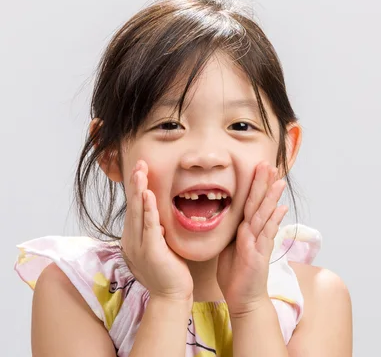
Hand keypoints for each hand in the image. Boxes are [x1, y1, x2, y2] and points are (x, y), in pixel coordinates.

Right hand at [120, 160, 193, 302]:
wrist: (171, 295)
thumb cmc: (168, 270)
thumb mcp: (160, 245)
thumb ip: (157, 229)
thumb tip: (159, 213)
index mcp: (133, 237)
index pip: (133, 207)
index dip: (136, 187)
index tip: (140, 169)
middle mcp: (131, 239)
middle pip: (132, 205)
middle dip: (135, 183)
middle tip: (138, 163)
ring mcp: (139, 245)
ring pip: (137, 212)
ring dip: (139, 190)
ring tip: (140, 171)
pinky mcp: (151, 251)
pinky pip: (149, 226)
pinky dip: (148, 209)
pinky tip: (148, 195)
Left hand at [217, 162, 287, 316]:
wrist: (244, 299)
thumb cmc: (236, 275)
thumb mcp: (228, 248)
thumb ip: (232, 232)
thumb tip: (234, 218)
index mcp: (246, 230)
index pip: (249, 202)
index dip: (254, 185)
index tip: (257, 167)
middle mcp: (255, 233)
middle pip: (259, 204)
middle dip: (264, 184)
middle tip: (269, 164)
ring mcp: (259, 242)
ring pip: (264, 215)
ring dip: (271, 198)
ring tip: (279, 181)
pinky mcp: (260, 254)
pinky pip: (267, 234)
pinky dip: (273, 221)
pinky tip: (280, 209)